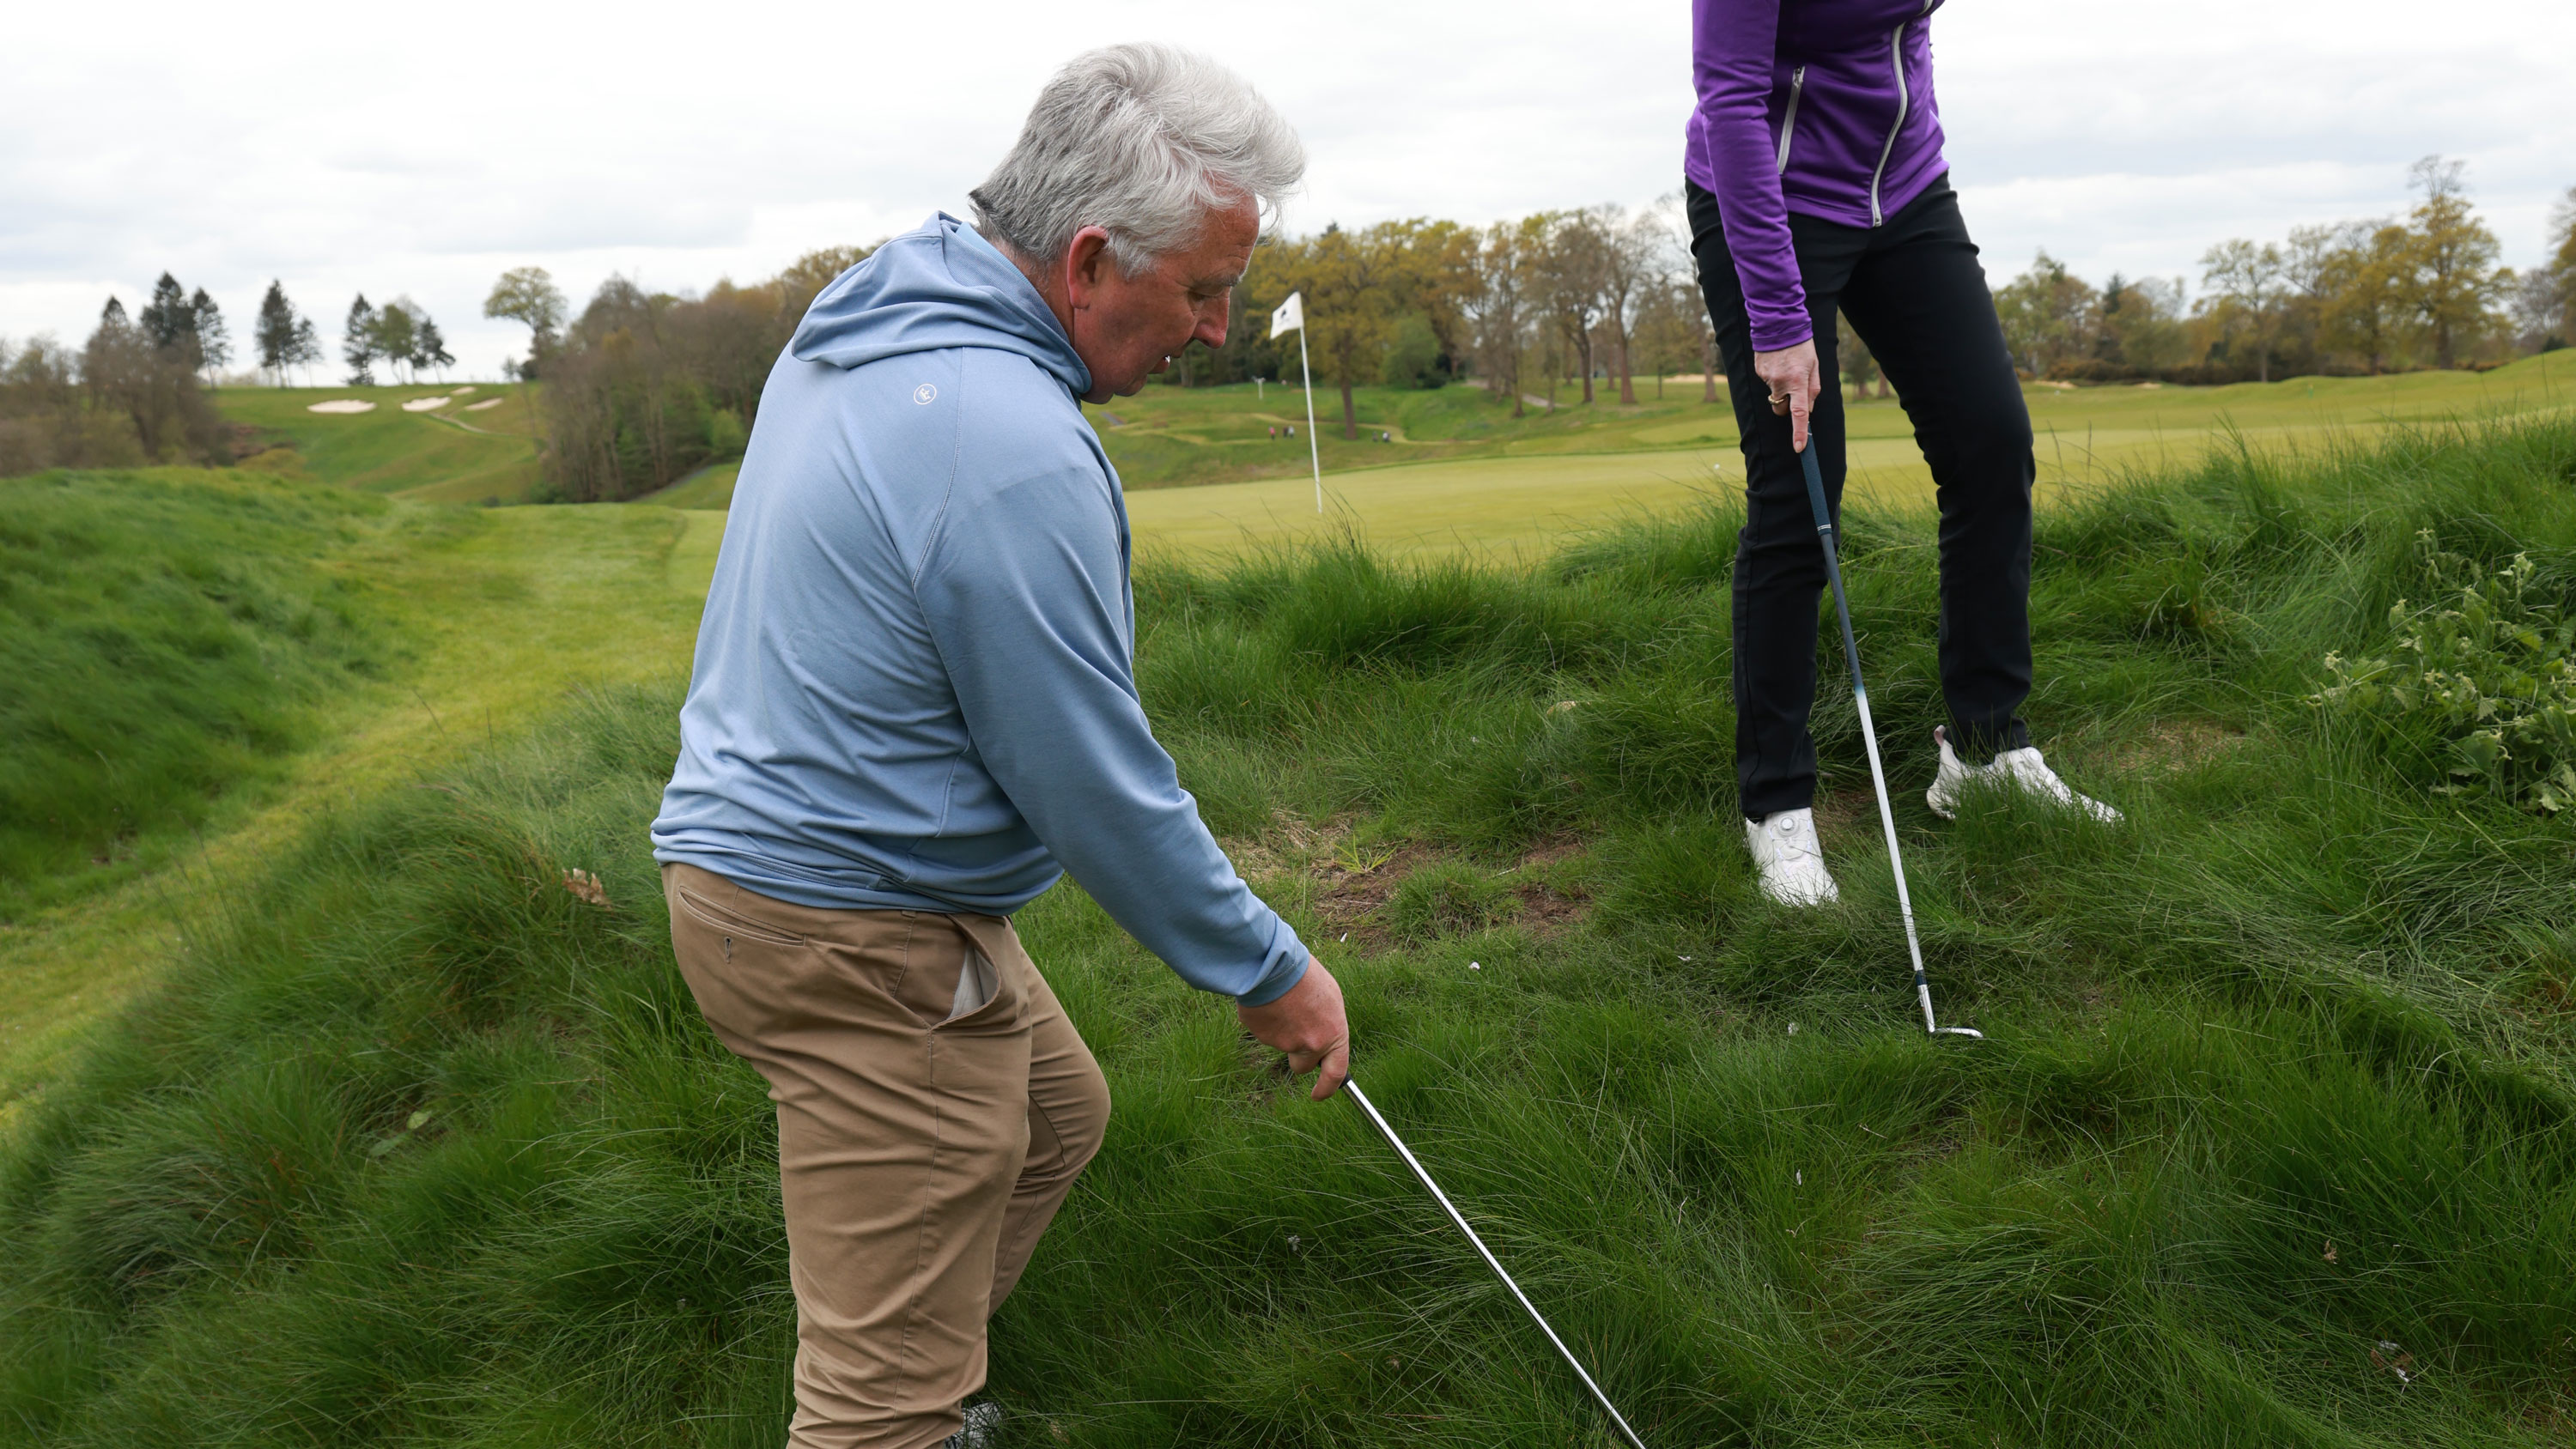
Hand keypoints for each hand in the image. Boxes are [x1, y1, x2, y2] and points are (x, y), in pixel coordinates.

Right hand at [1237, 957, 1349, 1100]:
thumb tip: (1322, 1037)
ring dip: (1282, 1029)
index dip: (1327, 1088)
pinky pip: (1264, 1032)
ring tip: (1284, 1000)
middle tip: (1296, 1029)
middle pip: (1302, 1066)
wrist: (1275, 964)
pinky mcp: (1261, 1036)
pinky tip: (1269, 1000)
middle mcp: (1310, 1045)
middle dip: (1299, 1056)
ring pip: (1281, 1045)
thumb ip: (1328, 1025)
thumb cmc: (1307, 976)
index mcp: (1333, 1035)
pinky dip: (1266, 1020)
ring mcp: (1283, 1043)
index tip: (1319, 1095)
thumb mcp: (1330, 999)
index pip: (1336, 1074)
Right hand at [1754, 338, 1821, 452]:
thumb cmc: (1802, 345)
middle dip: (1788, 406)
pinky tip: (1778, 362)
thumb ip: (1813, 390)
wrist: (1779, 324)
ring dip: (1781, 387)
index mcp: (1798, 381)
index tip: (1799, 448)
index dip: (1800, 433)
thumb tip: (1808, 410)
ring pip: (1775, 394)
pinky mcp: (1759, 372)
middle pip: (1782, 409)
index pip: (1800, 414)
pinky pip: (1768, 382)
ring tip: (1786, 366)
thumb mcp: (1814, 365)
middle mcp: (1781, 382)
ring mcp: (1767, 378)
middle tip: (1794, 388)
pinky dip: (1774, 376)